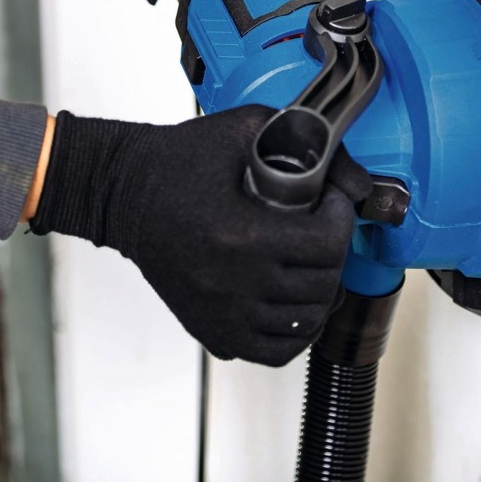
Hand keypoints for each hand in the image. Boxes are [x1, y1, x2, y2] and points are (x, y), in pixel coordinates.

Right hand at [29, 105, 370, 365]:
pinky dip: (295, 332)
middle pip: (322, 286)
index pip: (325, 244)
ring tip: (312, 264)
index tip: (332, 203)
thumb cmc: (175, 160)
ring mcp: (220, 315)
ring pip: (304, 323)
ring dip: (321, 292)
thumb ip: (309, 144)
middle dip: (335, 252)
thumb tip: (359, 183)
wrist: (120, 193)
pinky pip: (274, 352)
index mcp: (240, 235)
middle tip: (323, 229)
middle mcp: (231, 284)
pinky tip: (294, 302)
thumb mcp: (243, 129)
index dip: (342, 219)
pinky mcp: (209, 330)